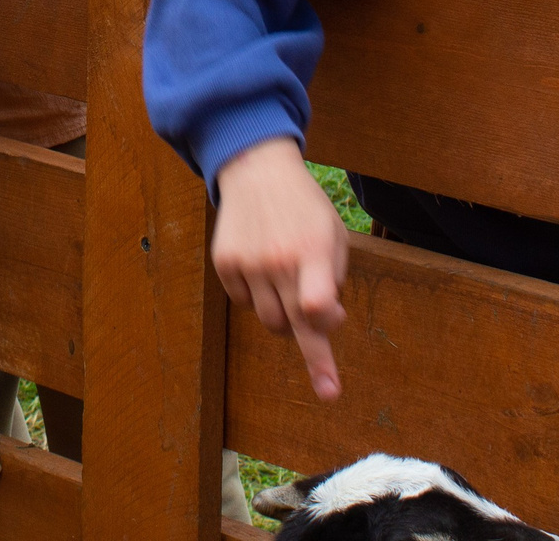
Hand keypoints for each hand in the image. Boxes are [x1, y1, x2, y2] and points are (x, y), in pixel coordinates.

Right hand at [214, 138, 348, 401]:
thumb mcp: (333, 236)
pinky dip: (257, 295)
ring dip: (283, 314)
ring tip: (287, 281)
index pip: (316, 311)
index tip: (329, 388)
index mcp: (311, 252)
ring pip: (269, 321)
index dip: (322, 352)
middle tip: (324, 370)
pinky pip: (244, 303)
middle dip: (310, 344)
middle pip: (291, 326)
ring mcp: (247, 263)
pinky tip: (261, 265)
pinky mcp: (225, 263)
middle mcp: (277, 260)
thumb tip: (326, 325)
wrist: (258, 171)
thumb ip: (332, 281)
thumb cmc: (305, 209)